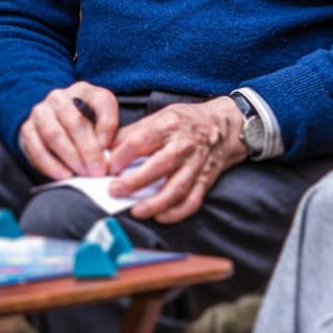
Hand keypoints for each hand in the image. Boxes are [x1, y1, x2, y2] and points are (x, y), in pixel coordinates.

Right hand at [19, 81, 118, 180]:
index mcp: (84, 90)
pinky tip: (64, 176)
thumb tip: (104, 146)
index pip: (101, 102)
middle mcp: (59, 97)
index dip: (107, 124)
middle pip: (75, 121)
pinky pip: (37, 149)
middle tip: (97, 170)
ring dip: (70, 157)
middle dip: (88, 149)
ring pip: (54, 135)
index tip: (109, 146)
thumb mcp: (103, 118)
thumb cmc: (85, 121)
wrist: (55, 122)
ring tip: (82, 174)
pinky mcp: (27, 130)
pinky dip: (51, 165)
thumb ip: (107, 127)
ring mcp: (40, 112)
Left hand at [105, 97, 247, 223]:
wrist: (225, 126)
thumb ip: (133, 132)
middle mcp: (184, 145)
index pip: (142, 140)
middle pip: (159, 165)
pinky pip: (192, 200)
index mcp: (169, 125)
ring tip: (136, 211)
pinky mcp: (205, 180)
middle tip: (114, 190)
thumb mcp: (160, 115)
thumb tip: (106, 148)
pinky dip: (177, 212)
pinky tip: (160, 217)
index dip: (122, 154)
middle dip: (135, 181)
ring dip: (155, 202)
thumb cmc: (187, 121)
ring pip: (177, 187)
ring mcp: (196, 165)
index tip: (108, 166)